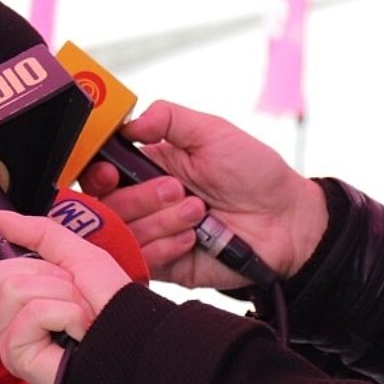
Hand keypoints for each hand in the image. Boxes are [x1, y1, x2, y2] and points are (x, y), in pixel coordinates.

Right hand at [0, 211, 130, 383]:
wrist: (135, 342)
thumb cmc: (114, 307)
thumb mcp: (78, 255)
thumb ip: (39, 233)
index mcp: (24, 292)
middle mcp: (11, 316)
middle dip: (42, 273)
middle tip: (71, 294)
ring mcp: (11, 337)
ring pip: (13, 288)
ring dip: (60, 293)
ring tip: (79, 315)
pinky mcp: (16, 356)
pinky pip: (29, 312)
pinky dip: (64, 313)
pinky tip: (76, 332)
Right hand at [77, 100, 327, 289]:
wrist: (287, 221)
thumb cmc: (254, 173)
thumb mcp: (212, 132)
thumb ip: (167, 118)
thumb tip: (128, 122)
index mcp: (146, 167)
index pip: (98, 172)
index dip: (96, 173)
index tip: (111, 171)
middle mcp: (142, 202)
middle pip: (105, 205)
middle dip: (140, 198)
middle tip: (177, 190)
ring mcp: (151, 234)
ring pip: (123, 233)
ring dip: (161, 222)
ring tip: (199, 214)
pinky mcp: (163, 265)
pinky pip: (141, 261)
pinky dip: (165, 248)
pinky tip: (193, 239)